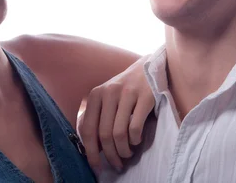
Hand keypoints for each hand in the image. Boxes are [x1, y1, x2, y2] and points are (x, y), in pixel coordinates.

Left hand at [77, 55, 153, 172]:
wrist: (147, 67)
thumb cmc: (124, 90)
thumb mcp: (106, 98)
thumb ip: (97, 118)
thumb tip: (92, 148)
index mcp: (95, 95)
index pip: (88, 130)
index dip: (90, 152)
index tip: (96, 167)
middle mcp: (109, 92)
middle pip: (104, 135)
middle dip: (110, 155)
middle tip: (117, 164)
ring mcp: (128, 93)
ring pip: (119, 133)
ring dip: (123, 150)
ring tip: (127, 154)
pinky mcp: (146, 96)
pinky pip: (136, 127)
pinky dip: (135, 140)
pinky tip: (136, 141)